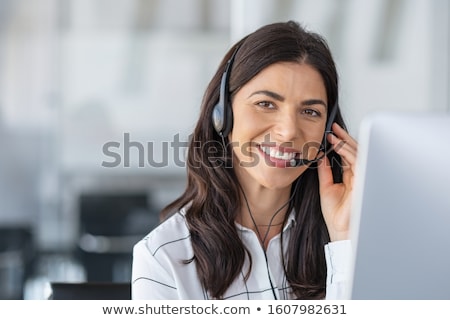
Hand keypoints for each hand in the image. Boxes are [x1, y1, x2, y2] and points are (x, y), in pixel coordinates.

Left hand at [317, 123, 357, 241]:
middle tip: (334, 128)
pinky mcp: (364, 180)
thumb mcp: (326, 187)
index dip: (340, 143)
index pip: (347, 156)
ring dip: (345, 142)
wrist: (340, 229)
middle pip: (354, 152)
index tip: (331, 133)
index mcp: (350, 177)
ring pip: (357, 154)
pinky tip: (338, 146)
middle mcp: (358, 175)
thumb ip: (325, 171)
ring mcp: (362, 177)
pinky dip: (347, 152)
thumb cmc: (336, 215)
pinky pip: (357, 161)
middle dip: (344, 138)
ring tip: (334, 135)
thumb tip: (321, 156)